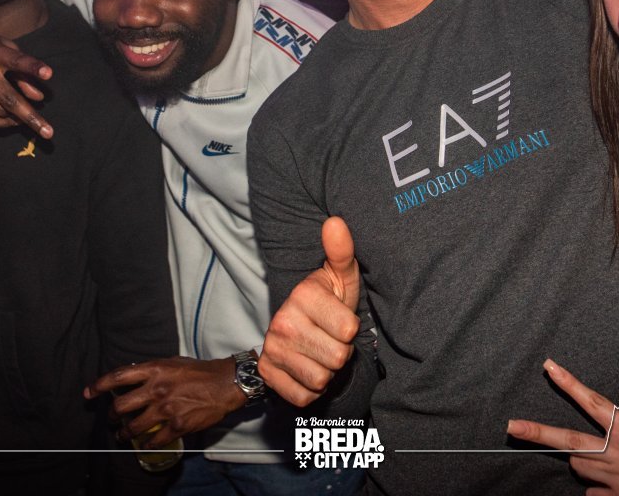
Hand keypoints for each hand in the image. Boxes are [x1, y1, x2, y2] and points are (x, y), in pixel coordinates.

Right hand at [0, 7, 54, 138]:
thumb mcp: (2, 46)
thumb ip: (21, 70)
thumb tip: (38, 97)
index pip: (17, 61)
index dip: (33, 67)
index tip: (48, 73)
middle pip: (9, 99)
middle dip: (30, 117)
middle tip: (48, 133)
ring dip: (17, 119)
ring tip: (28, 120)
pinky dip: (0, 123)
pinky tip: (10, 122)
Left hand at [85, 356, 243, 448]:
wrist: (224, 384)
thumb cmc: (200, 371)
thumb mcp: (173, 363)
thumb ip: (153, 371)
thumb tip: (134, 377)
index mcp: (154, 370)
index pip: (118, 377)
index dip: (99, 385)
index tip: (89, 393)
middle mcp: (157, 389)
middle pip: (121, 406)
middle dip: (113, 416)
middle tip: (112, 419)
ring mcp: (166, 409)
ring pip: (134, 427)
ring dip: (125, 433)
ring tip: (123, 435)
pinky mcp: (177, 425)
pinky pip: (155, 440)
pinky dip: (147, 445)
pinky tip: (146, 445)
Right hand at [259, 217, 360, 406]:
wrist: (294, 333)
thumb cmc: (328, 304)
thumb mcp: (340, 278)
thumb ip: (342, 252)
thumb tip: (336, 221)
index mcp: (303, 295)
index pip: (349, 331)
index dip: (350, 330)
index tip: (338, 321)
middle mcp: (282, 321)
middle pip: (338, 358)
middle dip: (340, 353)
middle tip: (329, 339)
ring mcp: (272, 349)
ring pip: (322, 380)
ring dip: (326, 372)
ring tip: (318, 353)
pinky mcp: (267, 374)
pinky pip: (305, 397)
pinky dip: (310, 390)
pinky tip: (306, 368)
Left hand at [508, 359, 618, 495]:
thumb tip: (601, 439)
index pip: (593, 402)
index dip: (570, 384)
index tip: (549, 368)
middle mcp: (618, 453)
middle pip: (569, 440)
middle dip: (537, 433)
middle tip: (512, 426)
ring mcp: (616, 480)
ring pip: (579, 467)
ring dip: (586, 465)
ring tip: (612, 467)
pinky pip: (592, 494)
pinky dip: (600, 490)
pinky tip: (617, 489)